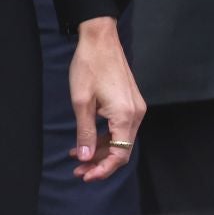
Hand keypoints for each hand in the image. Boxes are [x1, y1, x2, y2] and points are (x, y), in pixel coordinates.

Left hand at [69, 17, 143, 182]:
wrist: (100, 38)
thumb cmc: (89, 66)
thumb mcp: (81, 101)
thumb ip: (85, 132)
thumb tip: (85, 157)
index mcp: (125, 116)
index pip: (120, 155)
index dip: (103, 169)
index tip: (85, 176)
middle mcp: (136, 114)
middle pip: (121, 149)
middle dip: (99, 162)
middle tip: (77, 171)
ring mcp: (135, 108)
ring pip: (120, 139)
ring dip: (100, 150)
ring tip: (76, 157)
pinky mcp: (130, 102)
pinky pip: (120, 127)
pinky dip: (104, 136)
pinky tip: (86, 140)